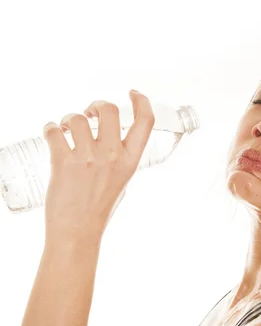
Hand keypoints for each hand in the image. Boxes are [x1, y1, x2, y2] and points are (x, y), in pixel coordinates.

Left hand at [43, 90, 154, 242]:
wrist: (77, 232)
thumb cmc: (98, 210)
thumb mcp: (121, 183)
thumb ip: (119, 159)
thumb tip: (106, 138)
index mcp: (130, 162)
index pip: (145, 122)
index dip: (140, 101)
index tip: (132, 94)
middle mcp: (112, 157)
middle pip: (108, 110)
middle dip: (95, 106)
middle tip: (88, 115)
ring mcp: (87, 158)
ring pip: (76, 118)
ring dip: (68, 120)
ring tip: (65, 131)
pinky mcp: (63, 162)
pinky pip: (54, 131)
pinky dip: (49, 129)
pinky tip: (52, 135)